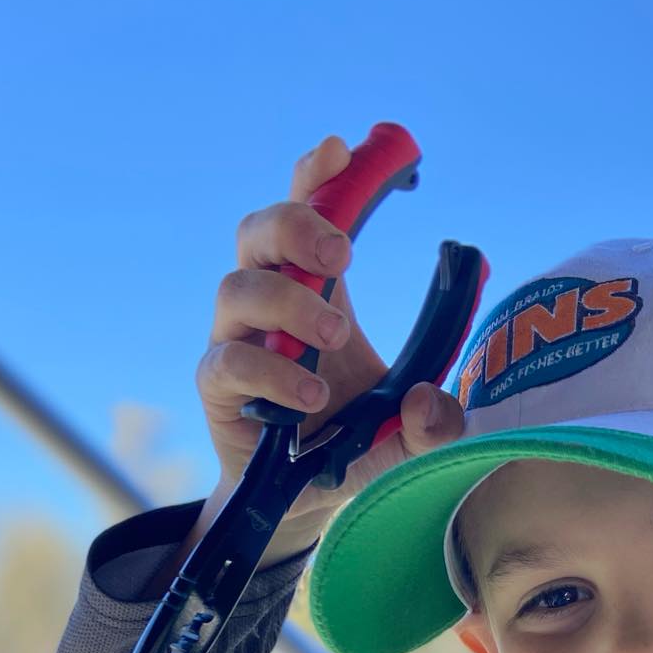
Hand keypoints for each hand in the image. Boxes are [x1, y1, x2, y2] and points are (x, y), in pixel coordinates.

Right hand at [195, 135, 464, 551]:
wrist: (303, 501)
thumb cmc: (352, 443)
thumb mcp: (408, 434)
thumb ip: (433, 423)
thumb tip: (428, 405)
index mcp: (315, 289)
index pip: (307, 213)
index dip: (316, 177)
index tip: (340, 152)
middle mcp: (268, 304)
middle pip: (257, 233)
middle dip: (295, 227)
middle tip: (342, 254)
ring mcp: (237, 342)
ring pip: (237, 289)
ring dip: (288, 302)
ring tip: (336, 337)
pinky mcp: (218, 388)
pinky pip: (228, 362)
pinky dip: (270, 371)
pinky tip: (311, 393)